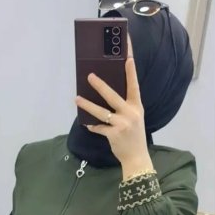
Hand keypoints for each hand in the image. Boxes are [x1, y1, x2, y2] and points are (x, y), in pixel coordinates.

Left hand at [74, 34, 152, 172]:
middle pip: (112, 96)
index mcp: (137, 107)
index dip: (131, 72)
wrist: (136, 156)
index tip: (128, 57)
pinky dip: (92, 126)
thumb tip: (106, 97)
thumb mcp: (134, 118)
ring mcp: (122, 124)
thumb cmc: (133, 136)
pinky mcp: (114, 134)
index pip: (134, 86)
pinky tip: (87, 124)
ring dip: (87, 105)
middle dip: (100, 85)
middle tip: (89, 76)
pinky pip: (98, 127)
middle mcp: (131, 113)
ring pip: (101, 112)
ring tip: (77, 99)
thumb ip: (123, 108)